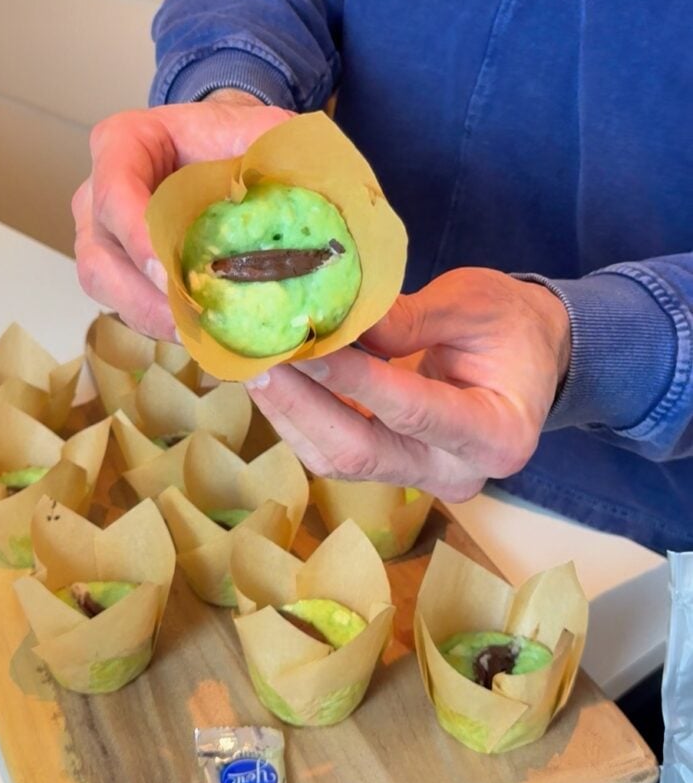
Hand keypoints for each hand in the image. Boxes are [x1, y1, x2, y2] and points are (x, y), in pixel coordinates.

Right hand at [72, 93, 291, 339]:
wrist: (228, 153)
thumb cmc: (238, 138)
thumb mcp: (262, 128)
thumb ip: (276, 145)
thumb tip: (307, 184)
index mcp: (123, 145)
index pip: (113, 190)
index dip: (136, 235)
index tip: (170, 271)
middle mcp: (99, 195)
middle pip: (99, 256)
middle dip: (143, 296)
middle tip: (189, 322)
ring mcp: (105, 239)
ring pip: (107, 290)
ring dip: (153, 319)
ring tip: (202, 339)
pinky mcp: (122, 275)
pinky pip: (130, 308)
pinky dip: (166, 326)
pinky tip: (209, 340)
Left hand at [246, 268, 570, 501]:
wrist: (529, 359)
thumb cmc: (511, 326)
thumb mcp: (474, 303)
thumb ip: (411, 318)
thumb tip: (338, 325)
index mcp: (496, 433)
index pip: (411, 411)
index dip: (350, 382)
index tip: (301, 347)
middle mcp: (457, 472)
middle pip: (362, 452)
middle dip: (303, 407)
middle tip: (258, 363)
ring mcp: (420, 478)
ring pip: (339, 460)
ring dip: (291, 414)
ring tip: (252, 367)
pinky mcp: (392, 470)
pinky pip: (336, 453)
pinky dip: (300, 418)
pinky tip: (274, 382)